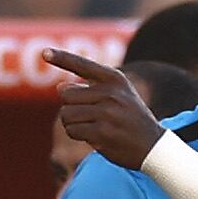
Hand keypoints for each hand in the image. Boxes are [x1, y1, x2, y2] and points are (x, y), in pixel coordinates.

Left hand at [45, 48, 164, 168]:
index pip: (83, 65)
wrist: (153, 146)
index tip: (44, 52)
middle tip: (88, 117)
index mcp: (114, 79)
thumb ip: (91, 88)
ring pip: (66, 114)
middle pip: (66, 95)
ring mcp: (106, 112)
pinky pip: (73, 130)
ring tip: (92, 127)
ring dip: (72, 124)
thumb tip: (60, 87)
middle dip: (70, 108)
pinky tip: (94, 137)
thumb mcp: (118, 96)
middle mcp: (110, 92)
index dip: (61, 58)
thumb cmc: (130, 119)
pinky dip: (77, 134)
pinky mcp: (102, 132)